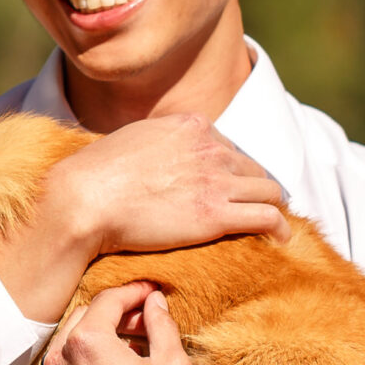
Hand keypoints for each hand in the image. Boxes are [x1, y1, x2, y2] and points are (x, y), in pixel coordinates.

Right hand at [0, 114, 286, 322]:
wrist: (84, 198)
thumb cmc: (95, 174)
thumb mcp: (131, 140)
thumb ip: (155, 142)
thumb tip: (154, 154)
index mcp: (190, 125)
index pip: (228, 146)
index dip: (230, 169)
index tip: (227, 188)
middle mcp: (210, 147)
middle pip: (251, 167)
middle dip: (253, 187)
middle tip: (250, 209)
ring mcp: (216, 179)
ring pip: (268, 190)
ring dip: (270, 206)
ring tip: (270, 225)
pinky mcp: (217, 215)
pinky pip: (268, 217)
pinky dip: (280, 228)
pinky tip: (280, 240)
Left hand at [28, 283, 230, 364]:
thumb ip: (160, 324)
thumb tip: (153, 302)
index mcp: (87, 341)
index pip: (108, 301)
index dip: (132, 293)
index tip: (149, 293)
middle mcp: (57, 362)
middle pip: (82, 323)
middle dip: (111, 318)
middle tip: (140, 324)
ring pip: (66, 356)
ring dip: (92, 350)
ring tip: (124, 360)